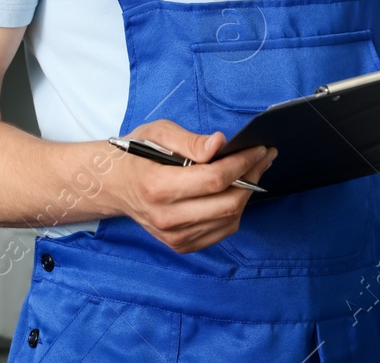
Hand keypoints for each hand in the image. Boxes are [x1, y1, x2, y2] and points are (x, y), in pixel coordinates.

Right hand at [109, 120, 277, 251]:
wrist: (114, 186)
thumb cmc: (137, 154)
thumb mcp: (157, 133)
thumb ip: (189, 140)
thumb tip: (220, 144)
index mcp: (158, 187)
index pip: (214, 179)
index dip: (243, 162)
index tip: (260, 148)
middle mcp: (166, 218)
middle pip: (227, 203)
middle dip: (253, 177)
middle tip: (264, 157)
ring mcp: (174, 236)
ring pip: (229, 219)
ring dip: (248, 193)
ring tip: (254, 170)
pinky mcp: (181, 245)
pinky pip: (222, 231)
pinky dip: (235, 211)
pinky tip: (236, 191)